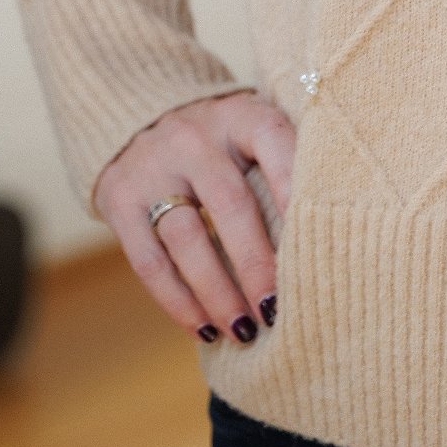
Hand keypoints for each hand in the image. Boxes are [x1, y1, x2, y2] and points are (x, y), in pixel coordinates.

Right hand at [94, 90, 296, 345]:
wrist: (137, 118)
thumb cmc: (221, 140)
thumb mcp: (249, 130)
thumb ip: (282, 165)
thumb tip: (327, 238)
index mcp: (238, 115)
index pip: (272, 141)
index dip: (293, 186)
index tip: (316, 237)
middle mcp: (194, 137)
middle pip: (230, 204)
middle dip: (256, 264)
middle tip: (277, 310)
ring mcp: (152, 167)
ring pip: (187, 238)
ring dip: (217, 293)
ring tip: (245, 331)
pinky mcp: (119, 200)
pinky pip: (149, 260)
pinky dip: (177, 302)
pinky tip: (203, 330)